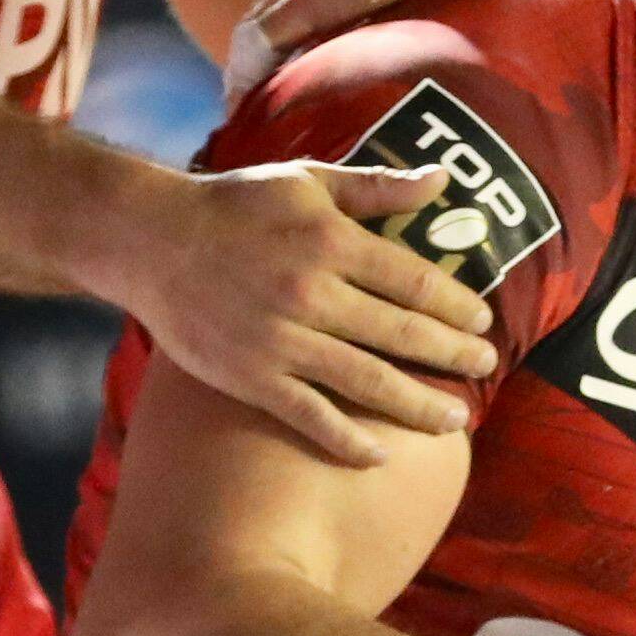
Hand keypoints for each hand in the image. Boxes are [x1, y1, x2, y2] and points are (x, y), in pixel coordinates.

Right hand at [109, 158, 494, 460]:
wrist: (150, 240)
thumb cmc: (234, 205)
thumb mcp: (307, 182)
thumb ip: (377, 187)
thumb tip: (443, 180)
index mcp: (331, 241)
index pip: (415, 280)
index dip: (456, 305)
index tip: (483, 321)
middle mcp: (310, 292)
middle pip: (401, 333)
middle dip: (453, 354)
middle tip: (486, 367)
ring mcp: (279, 339)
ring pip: (367, 381)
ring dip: (418, 405)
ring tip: (455, 420)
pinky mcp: (250, 376)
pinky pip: (309, 415)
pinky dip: (347, 439)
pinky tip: (379, 455)